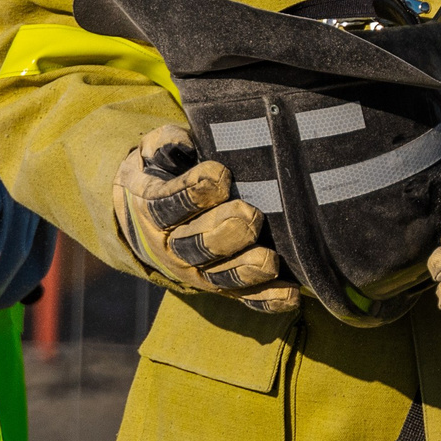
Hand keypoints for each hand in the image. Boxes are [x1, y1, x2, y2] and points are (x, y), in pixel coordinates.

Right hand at [111, 124, 299, 310]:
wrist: (149, 218)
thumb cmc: (165, 171)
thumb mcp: (156, 151)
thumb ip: (165, 144)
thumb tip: (182, 141)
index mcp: (153, 209)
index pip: (167, 204)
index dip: (191, 192)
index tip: (219, 175)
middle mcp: (172, 246)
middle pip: (194, 245)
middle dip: (223, 232)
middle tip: (250, 215)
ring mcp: (198, 270)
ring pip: (219, 276)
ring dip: (245, 269)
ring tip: (269, 260)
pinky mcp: (222, 284)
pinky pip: (244, 296)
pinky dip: (267, 299)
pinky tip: (291, 295)